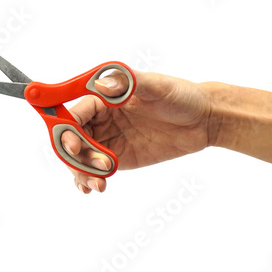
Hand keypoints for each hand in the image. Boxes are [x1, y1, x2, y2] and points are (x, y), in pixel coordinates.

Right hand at [61, 70, 212, 192]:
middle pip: (72, 138)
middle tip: (98, 167)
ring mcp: (108, 138)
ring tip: (99, 183)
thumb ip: (128, 83)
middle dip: (76, 156)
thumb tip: (100, 85)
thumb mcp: (156, 86)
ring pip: (80, 157)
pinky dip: (88, 179)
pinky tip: (92, 188)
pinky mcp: (118, 157)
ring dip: (82, 171)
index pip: (75, 114)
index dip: (68, 130)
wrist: (203, 120)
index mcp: (104, 97)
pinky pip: (95, 168)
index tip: (74, 147)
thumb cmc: (180, 95)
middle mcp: (102, 117)